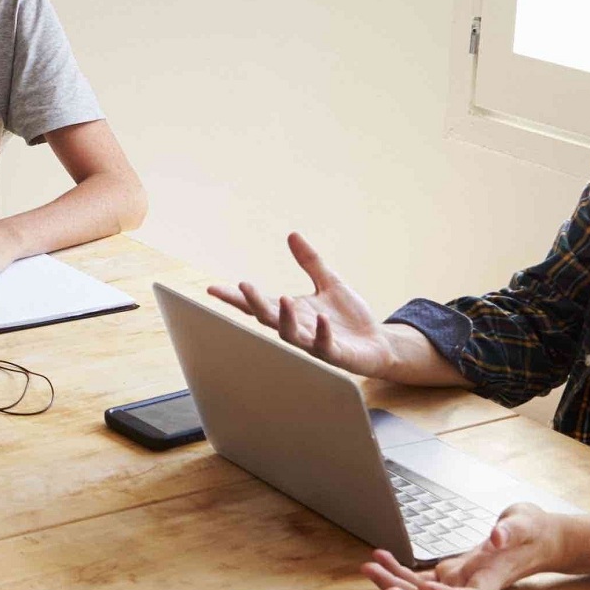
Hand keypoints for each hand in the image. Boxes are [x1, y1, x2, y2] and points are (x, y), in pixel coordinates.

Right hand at [206, 232, 400, 378]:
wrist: (377, 343)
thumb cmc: (349, 318)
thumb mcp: (329, 282)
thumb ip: (310, 262)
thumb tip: (292, 235)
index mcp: (291, 312)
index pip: (257, 304)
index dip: (235, 298)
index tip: (212, 288)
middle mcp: (297, 329)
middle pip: (267, 318)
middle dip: (253, 303)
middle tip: (242, 286)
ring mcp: (313, 344)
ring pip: (290, 334)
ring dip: (284, 318)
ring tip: (282, 298)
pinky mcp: (335, 354)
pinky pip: (324, 345)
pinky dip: (321, 333)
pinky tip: (321, 319)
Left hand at [361, 503, 564, 589]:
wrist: (534, 539)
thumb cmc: (532, 532)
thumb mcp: (526, 523)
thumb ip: (511, 531)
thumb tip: (496, 537)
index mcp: (491, 581)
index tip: (429, 588)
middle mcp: (471, 589)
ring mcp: (457, 585)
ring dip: (394, 585)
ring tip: (370, 568)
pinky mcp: (447, 575)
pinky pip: (417, 580)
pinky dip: (396, 571)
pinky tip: (380, 557)